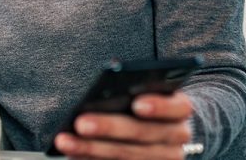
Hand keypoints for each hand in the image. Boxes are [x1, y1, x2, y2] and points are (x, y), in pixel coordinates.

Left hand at [53, 91, 194, 159]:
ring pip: (127, 156)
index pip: (177, 107)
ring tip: (65, 140)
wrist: (161, 135)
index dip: (158, 106)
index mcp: (180, 109)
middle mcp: (178, 137)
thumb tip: (101, 94)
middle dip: (109, 128)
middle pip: (143, 133)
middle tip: (80, 122)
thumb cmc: (145, 107)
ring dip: (92, 149)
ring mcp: (166, 158)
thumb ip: (130, 93)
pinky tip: (74, 154)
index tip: (137, 104)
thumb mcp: (145, 94)